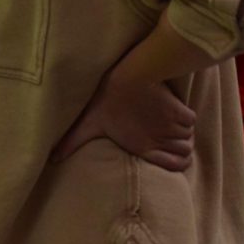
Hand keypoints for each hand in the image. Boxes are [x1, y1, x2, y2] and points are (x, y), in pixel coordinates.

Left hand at [52, 74, 195, 170]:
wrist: (128, 77)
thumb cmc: (105, 101)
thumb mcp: (87, 125)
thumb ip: (71, 143)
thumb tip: (51, 159)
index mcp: (143, 148)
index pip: (176, 166)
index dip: (177, 163)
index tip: (169, 155)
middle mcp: (162, 140)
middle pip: (186, 151)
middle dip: (181, 147)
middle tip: (170, 138)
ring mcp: (171, 126)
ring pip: (189, 136)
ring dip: (183, 131)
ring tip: (170, 124)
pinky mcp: (179, 110)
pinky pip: (191, 120)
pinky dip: (186, 117)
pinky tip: (174, 111)